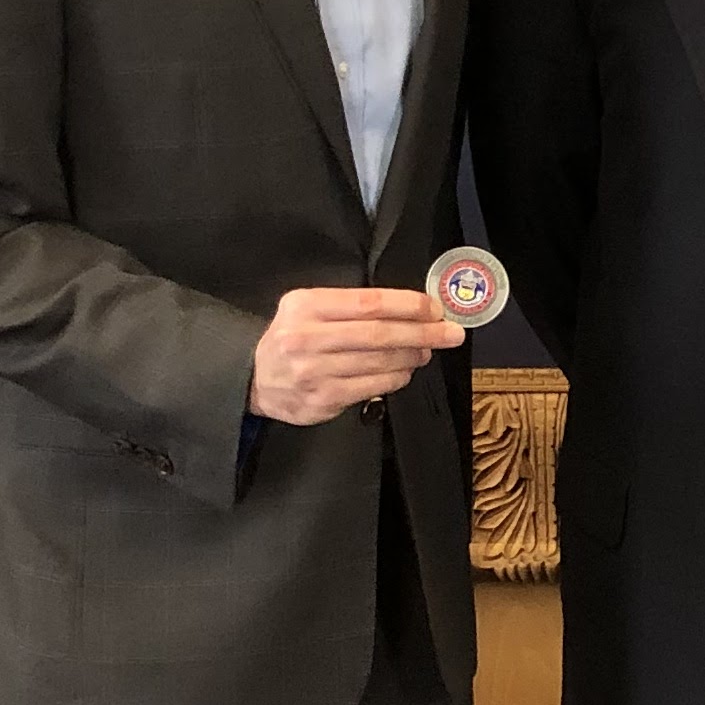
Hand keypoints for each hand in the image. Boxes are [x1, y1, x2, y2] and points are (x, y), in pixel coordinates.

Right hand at [247, 287, 459, 426]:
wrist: (253, 378)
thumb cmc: (291, 337)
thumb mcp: (307, 308)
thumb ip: (350, 305)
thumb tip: (409, 309)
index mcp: (307, 306)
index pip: (370, 303)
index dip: (408, 306)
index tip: (435, 309)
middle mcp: (307, 338)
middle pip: (380, 334)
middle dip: (423, 333)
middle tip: (451, 333)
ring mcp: (314, 372)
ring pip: (380, 363)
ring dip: (412, 356)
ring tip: (426, 351)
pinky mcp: (322, 400)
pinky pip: (372, 387)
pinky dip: (396, 378)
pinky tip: (404, 371)